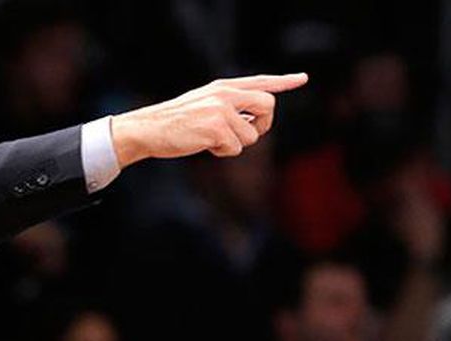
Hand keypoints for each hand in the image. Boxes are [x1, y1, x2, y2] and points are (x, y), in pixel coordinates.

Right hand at [110, 73, 307, 166]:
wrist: (148, 129)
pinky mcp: (217, 128)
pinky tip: (203, 145)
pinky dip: (221, 152)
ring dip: (235, 144)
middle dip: (262, 125)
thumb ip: (228, 106)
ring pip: (252, 135)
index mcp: (222, 87)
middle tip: (243, 133)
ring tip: (210, 139)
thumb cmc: (173, 122)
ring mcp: (221, 110)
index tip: (302, 79)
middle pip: (268, 106)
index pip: (260, 81)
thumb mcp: (202, 104)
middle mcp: (225, 94)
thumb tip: (253, 123)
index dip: (284, 82)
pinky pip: (235, 148)